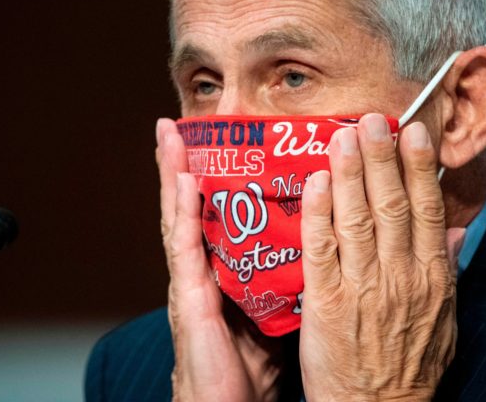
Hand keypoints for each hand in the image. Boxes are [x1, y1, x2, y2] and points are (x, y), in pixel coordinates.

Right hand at [156, 118, 282, 401]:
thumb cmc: (251, 361)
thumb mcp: (272, 305)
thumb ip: (284, 271)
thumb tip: (317, 242)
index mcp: (222, 266)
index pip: (216, 212)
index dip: (210, 177)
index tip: (216, 141)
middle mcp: (201, 266)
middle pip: (191, 205)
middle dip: (183, 164)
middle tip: (178, 125)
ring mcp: (191, 279)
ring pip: (179, 215)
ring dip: (171, 173)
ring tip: (168, 135)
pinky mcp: (188, 297)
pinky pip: (185, 246)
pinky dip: (180, 210)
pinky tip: (179, 181)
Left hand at [299, 114, 461, 400]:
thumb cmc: (407, 363)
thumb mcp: (442, 318)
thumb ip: (446, 270)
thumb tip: (453, 230)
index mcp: (429, 277)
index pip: (426, 211)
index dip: (419, 169)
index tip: (412, 133)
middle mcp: (398, 276)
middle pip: (392, 205)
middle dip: (382, 158)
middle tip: (373, 119)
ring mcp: (361, 287)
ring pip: (357, 219)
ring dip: (349, 174)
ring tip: (344, 136)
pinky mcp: (326, 302)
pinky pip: (322, 250)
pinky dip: (318, 214)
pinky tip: (315, 183)